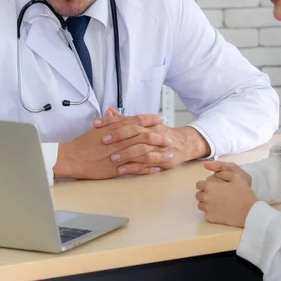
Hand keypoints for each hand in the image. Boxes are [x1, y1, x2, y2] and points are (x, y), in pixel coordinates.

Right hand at [53, 112, 164, 179]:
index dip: (150, 119)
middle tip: (169, 137)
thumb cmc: (84, 143)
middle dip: (158, 136)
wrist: (73, 157)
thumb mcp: (99, 128)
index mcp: (115, 128)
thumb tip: (117, 113)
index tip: (160, 118)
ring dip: (158, 153)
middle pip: (143, 135)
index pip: (136, 121)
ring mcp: (118, 155)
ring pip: (142, 152)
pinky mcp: (116, 168)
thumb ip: (111, 121)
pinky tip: (156, 168)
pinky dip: (147, 168)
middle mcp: (118, 140)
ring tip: (169, 154)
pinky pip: (135, 168)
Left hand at [95, 108, 210, 173]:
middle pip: (135, 131)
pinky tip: (121, 169)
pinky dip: (133, 166)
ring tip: (112, 157)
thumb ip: (125, 120)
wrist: (183, 144)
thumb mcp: (143, 126)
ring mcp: (158, 146)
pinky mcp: (161, 159)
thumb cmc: (160, 134)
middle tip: (104, 140)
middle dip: (119, 135)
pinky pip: (146, 163)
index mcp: (146, 123)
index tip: (97, 124)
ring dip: (125, 153)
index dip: (111, 121)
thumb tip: (109, 111)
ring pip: (141, 148)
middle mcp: (152, 132)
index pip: (127, 119)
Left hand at [195, 161, 257, 227]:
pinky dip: (211, 212)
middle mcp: (206, 197)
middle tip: (215, 195)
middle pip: (198, 195)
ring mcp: (207, 209)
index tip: (213, 187)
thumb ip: (223, 171)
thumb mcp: (236, 177)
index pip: (199, 184)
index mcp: (210, 186)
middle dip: (205, 194)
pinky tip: (220, 211)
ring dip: (206, 203)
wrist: (250, 212)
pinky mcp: (210, 218)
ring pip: (201, 205)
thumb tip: (213, 171)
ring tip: (217, 203)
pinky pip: (206, 214)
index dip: (205, 185)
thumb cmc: (243, 193)